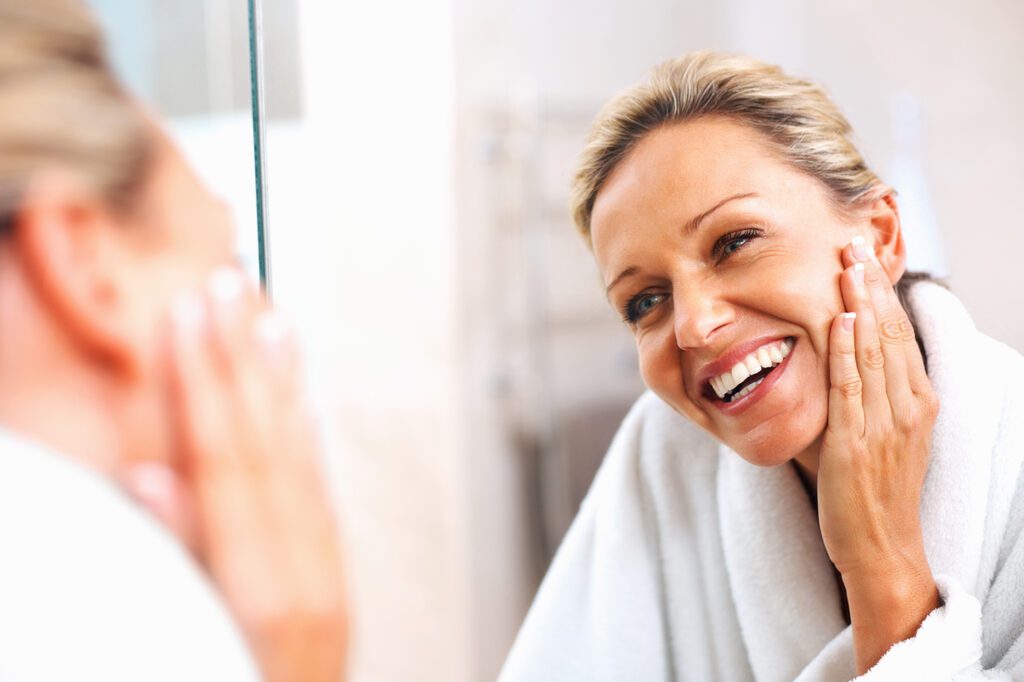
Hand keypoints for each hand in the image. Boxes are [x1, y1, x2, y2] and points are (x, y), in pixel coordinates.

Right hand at [141, 268, 347, 681]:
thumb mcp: (184, 644)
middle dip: (243, 361)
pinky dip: (306, 439)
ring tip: (271, 319)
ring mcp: (326, 580)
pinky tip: (299, 400)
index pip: (226, 460)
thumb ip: (170, 561)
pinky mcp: (333, 588)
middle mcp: (305, 575)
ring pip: (302, 461)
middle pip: (268, 446)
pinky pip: (320, 495)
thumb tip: (147, 474)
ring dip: (283, 386)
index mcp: (261, 591)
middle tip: (228, 283)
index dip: (204, 381)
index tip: (189, 311)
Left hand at [818, 239, 939, 671]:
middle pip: (890, 333)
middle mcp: (908, 408)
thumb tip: (844, 354)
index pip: (899, 335)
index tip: (865, 259)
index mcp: (916, 403)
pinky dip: (850, 351)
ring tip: (849, 264)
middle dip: (872, 286)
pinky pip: (853, 388)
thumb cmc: (874, 493)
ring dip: (861, 304)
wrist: (882, 549)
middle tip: (854, 243)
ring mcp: (886, 426)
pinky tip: (845, 319)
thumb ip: (868, 395)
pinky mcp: (858, 444)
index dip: (882, 294)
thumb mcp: (881, 435)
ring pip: (875, 352)